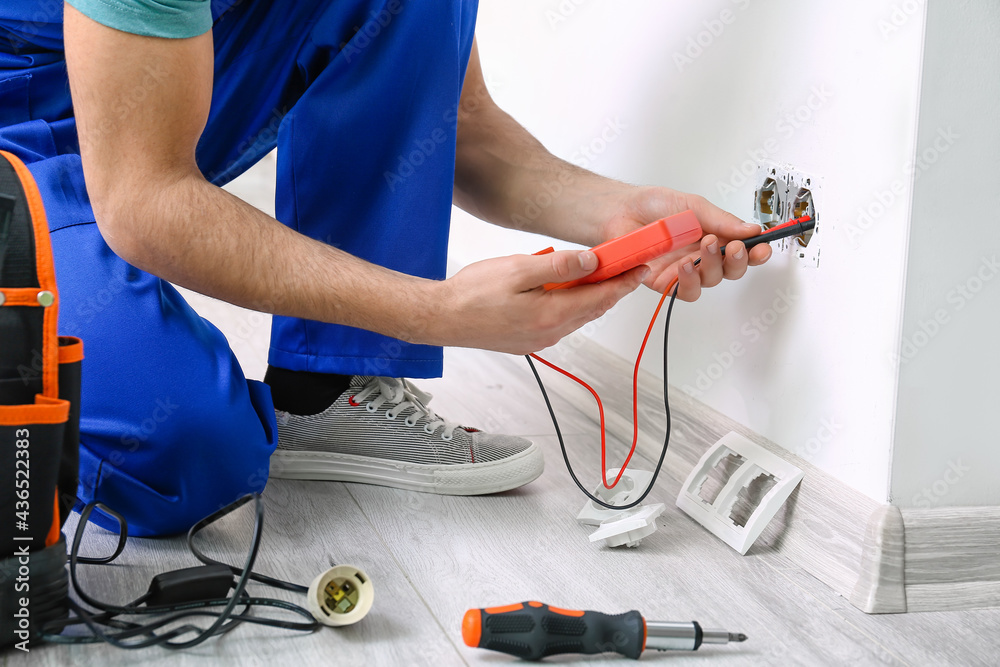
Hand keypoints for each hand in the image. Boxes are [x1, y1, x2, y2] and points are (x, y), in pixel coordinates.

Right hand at [435, 249, 647, 353]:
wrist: (441, 317)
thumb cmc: (472, 293)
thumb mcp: (518, 269)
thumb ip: (559, 266)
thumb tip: (592, 262)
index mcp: (551, 314)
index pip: (600, 297)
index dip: (623, 281)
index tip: (640, 267)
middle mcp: (550, 333)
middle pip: (593, 309)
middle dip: (612, 288)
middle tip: (627, 267)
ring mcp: (539, 340)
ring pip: (578, 316)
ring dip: (591, 296)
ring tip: (600, 274)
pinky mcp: (529, 341)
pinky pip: (561, 322)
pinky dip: (572, 305)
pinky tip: (566, 290)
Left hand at [599, 186, 771, 300]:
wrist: (620, 210)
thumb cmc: (654, 206)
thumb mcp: (692, 206)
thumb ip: (720, 220)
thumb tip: (751, 229)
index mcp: (713, 237)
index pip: (741, 249)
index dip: (755, 252)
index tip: (763, 248)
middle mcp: (701, 257)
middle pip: (731, 270)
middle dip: (738, 261)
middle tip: (736, 247)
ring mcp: (684, 271)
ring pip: (710, 281)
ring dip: (713, 267)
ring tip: (704, 249)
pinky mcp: (665, 283)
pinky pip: (684, 291)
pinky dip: (689, 281)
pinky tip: (685, 267)